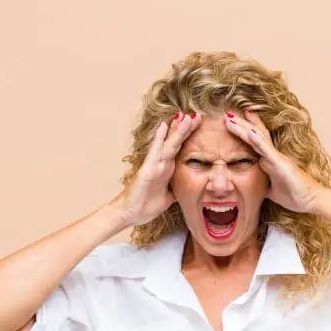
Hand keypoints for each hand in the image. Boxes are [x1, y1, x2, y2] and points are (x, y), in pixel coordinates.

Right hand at [111, 112, 201, 226]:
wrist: (130, 214)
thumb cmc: (146, 205)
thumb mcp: (169, 197)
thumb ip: (178, 190)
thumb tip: (191, 190)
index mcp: (167, 169)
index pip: (180, 149)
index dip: (189, 137)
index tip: (200, 126)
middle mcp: (161, 164)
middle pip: (176, 142)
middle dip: (186, 129)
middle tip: (197, 115)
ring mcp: (154, 165)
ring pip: (168, 144)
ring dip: (177, 130)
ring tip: (185, 116)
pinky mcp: (147, 171)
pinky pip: (155, 153)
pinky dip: (159, 139)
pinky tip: (163, 126)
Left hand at [224, 110, 323, 213]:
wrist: (311, 200)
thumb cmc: (294, 195)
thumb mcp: (272, 190)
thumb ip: (263, 184)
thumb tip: (251, 186)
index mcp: (271, 161)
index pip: (256, 142)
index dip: (245, 130)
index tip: (233, 121)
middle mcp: (274, 156)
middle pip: (255, 135)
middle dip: (240, 125)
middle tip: (226, 114)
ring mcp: (277, 158)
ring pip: (258, 139)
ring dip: (244, 128)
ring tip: (231, 118)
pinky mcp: (281, 164)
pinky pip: (267, 151)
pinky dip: (258, 141)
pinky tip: (249, 133)